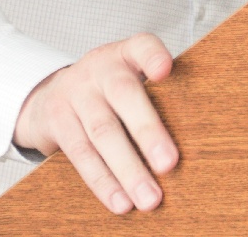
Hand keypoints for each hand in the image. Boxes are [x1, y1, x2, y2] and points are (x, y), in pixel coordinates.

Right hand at [14, 33, 176, 213]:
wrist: (51, 93)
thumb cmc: (107, 89)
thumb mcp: (129, 75)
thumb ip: (158, 93)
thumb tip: (197, 136)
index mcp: (125, 54)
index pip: (142, 46)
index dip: (153, 56)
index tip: (165, 70)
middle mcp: (99, 68)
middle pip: (124, 95)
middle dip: (148, 131)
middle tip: (169, 163)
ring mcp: (75, 93)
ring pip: (102, 132)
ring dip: (127, 169)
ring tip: (149, 198)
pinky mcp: (56, 120)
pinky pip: (81, 154)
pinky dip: (103, 181)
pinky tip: (121, 201)